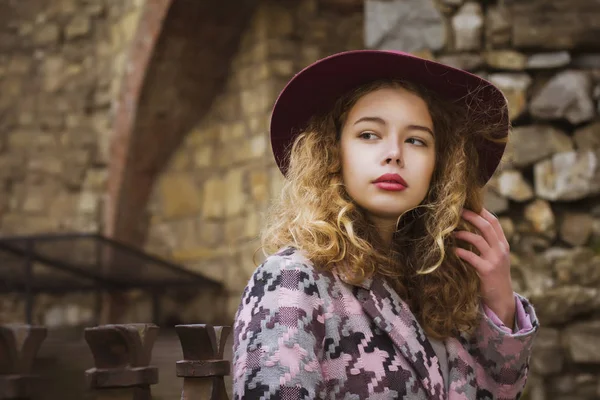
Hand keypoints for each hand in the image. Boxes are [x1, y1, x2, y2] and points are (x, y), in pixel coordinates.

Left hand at [454, 208, 514, 328]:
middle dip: (471, 216)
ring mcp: (495, 260)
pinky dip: (461, 252)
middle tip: (457, 211)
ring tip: (452, 232)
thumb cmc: (494, 275)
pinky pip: (472, 257)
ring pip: (478, 240)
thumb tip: (469, 228)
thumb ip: (487, 244)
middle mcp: (500, 249)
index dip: (481, 211)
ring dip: (463, 234)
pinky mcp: (487, 271)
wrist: (502, 297)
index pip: (494, 222)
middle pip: (487, 226)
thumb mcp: (495, 257)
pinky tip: (453, 251)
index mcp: (502, 244)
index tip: (467, 204)